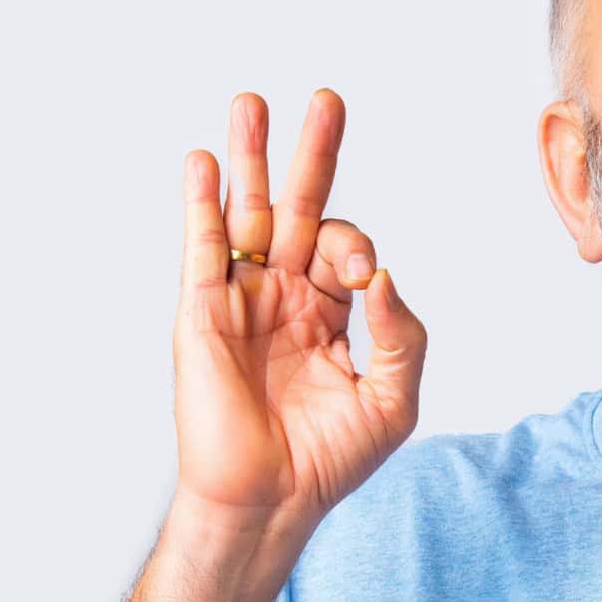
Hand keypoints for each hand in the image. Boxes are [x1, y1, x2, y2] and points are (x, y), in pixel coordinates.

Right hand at [172, 89, 426, 535]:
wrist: (271, 501)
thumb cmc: (330, 457)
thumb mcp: (392, 396)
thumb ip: (400, 333)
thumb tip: (384, 275)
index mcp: (329, 309)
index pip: (346, 250)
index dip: (356, 250)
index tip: (363, 279)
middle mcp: (284, 294)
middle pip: (297, 207)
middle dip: (311, 154)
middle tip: (326, 100)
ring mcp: (240, 299)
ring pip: (245, 214)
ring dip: (249, 158)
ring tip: (251, 103)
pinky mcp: (201, 313)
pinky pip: (201, 248)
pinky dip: (201, 204)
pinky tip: (205, 162)